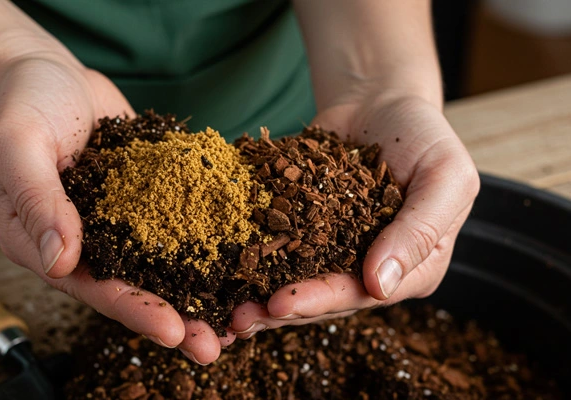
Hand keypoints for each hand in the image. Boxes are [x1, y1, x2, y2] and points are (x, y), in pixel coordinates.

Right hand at [0, 54, 232, 363]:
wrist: (44, 70)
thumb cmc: (19, 103)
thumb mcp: (17, 145)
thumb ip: (37, 199)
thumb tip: (58, 259)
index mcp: (43, 241)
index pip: (92, 285)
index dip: (133, 309)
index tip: (173, 330)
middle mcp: (85, 239)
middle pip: (133, 285)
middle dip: (177, 314)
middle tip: (217, 343)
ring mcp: (119, 218)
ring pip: (162, 260)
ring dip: (200, 286)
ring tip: (241, 310)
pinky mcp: (147, 194)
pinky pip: (178, 216)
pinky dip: (209, 234)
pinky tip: (243, 250)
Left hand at [231, 94, 479, 336]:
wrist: (381, 101)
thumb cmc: (424, 135)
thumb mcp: (445, 176)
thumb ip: (420, 230)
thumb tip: (380, 287)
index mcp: (414, 267)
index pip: (364, 293)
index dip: (323, 299)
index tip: (281, 302)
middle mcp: (372, 267)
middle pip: (324, 296)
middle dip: (283, 308)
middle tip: (239, 318)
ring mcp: (336, 250)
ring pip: (296, 280)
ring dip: (261, 294)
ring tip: (226, 309)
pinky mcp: (306, 229)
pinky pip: (278, 248)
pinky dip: (254, 260)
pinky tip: (225, 272)